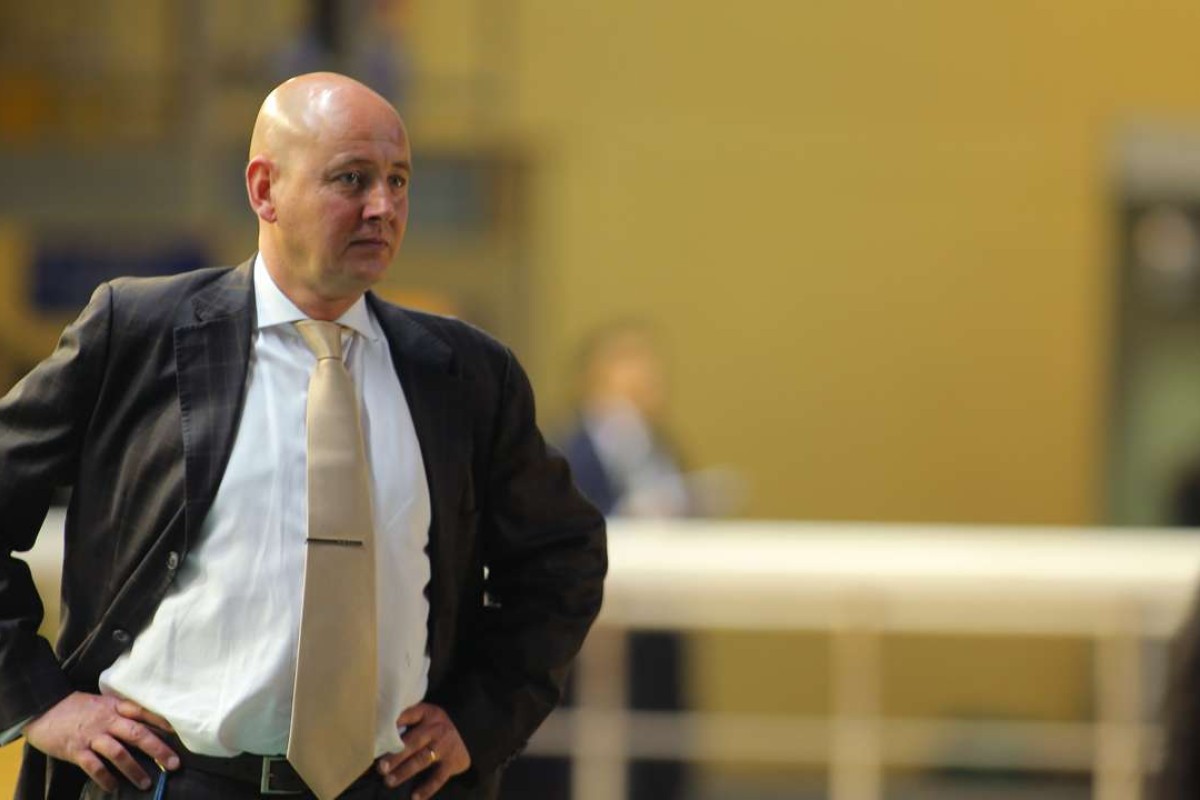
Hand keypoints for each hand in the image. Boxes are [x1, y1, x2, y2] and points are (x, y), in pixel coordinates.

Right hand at [23, 692, 178, 791]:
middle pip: (137, 734)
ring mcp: (92, 736)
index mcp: (115, 706)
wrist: (44, 708)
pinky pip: (94, 766)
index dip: (161, 722)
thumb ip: (122, 713)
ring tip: (146, 783)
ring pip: (118, 753)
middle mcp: (107, 720)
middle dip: (157, 750)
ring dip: (134, 770)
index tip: (178, 733)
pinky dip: (105, 778)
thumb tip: (148, 726)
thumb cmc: (78, 708)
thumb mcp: (103, 704)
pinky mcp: (76, 750)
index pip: (143, 712)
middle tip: (173, 764)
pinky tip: (114, 788)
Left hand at [376, 703, 469, 799]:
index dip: (395, 722)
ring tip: (389, 781)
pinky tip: (414, 797)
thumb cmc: (437, 726)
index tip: (379, 732)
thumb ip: (408, 720)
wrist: (468, 733)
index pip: (410, 714)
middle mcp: (437, 729)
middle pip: (413, 742)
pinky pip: (438, 777)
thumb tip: (378, 733)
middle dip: (396, 755)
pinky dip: (427, 788)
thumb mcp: (427, 716)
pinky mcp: (453, 762)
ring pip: (422, 759)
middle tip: (380, 767)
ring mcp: (446, 746)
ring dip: (405, 771)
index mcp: (428, 713)